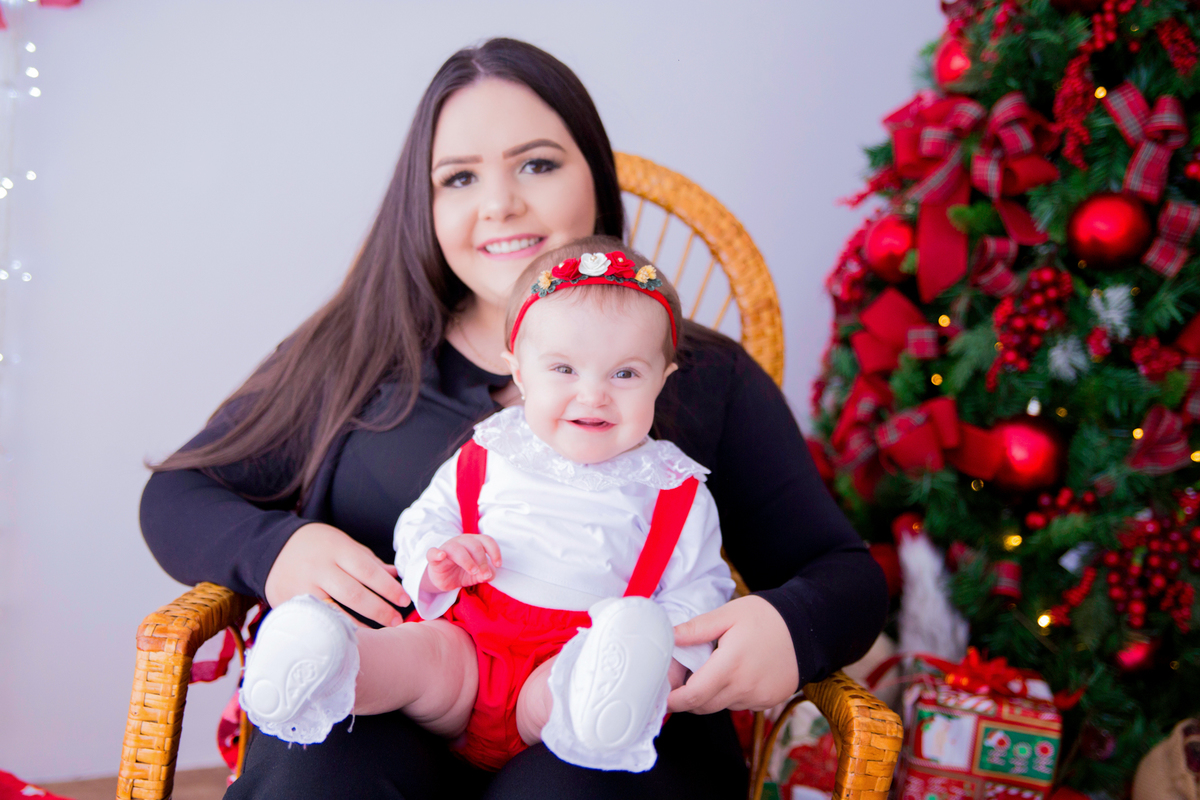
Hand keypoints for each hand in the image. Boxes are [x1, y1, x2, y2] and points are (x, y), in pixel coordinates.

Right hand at [264, 522, 409, 626]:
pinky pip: (317, 620)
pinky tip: (351, 637)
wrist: (272, 549)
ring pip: (334, 611)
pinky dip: (335, 629)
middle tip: (397, 620)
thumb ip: (369, 560)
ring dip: (360, 624)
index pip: (368, 571)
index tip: (405, 600)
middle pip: (353, 594)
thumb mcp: (343, 544)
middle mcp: (319, 568)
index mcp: (337, 550)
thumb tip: (396, 574)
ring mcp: (302, 587)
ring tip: (379, 633)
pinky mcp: (290, 604)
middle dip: (379, 610)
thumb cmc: (316, 546)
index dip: (388, 587)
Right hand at [425, 534, 501, 591]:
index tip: (498, 564)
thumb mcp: (477, 575)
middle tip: (484, 575)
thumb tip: (490, 575)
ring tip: (473, 572)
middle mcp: (461, 541)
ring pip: (457, 549)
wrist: (444, 579)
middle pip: (475, 546)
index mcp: (474, 542)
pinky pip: (433, 552)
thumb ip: (486, 574)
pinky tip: (441, 556)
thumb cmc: (463, 572)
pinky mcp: (434, 558)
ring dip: (467, 561)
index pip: (487, 540)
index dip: (494, 551)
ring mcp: (447, 548)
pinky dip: (437, 553)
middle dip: (482, 561)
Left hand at [667, 595, 798, 713]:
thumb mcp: (728, 614)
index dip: (674, 699)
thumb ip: (696, 629)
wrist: (807, 628)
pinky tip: (733, 673)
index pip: (693, 696)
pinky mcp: (768, 701)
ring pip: (720, 706)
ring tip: (710, 668)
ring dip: (708, 695)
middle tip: (682, 674)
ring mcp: (758, 698)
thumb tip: (668, 636)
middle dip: (686, 697)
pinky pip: (738, 704)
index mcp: (730, 665)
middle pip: (703, 706)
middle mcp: (744, 687)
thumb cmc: (766, 617)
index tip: (663, 693)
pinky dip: (728, 694)